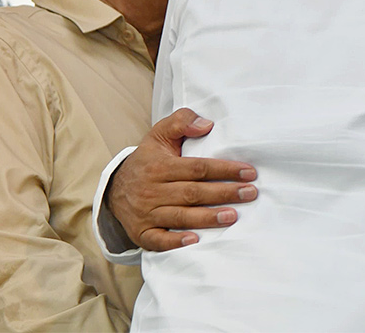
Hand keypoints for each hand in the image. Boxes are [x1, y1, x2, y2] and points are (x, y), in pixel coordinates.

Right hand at [106, 107, 257, 251]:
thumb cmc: (147, 160)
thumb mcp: (160, 134)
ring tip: (232, 216)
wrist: (113, 188)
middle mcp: (152, 190)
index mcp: (160, 166)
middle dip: (224, 193)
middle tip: (250, 193)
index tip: (249, 172)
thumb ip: (182, 122)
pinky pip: (158, 240)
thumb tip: (207, 125)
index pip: (197, 168)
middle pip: (193, 193)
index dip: (224, 170)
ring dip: (207, 218)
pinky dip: (175, 242)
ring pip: (180, 216)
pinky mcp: (141, 233)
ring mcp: (146, 213)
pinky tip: (196, 240)